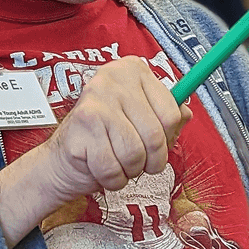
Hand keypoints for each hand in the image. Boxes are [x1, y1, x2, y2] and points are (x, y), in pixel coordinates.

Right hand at [38, 57, 191, 201]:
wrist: (63, 159)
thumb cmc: (105, 138)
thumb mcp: (141, 120)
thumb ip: (167, 115)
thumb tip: (186, 113)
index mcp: (133, 70)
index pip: (172, 114)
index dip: (168, 139)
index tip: (155, 142)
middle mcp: (112, 79)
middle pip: (155, 136)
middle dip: (151, 161)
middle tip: (138, 161)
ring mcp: (95, 101)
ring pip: (134, 154)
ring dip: (130, 170)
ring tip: (118, 161)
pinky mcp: (81, 125)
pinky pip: (112, 168)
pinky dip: (113, 179)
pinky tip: (102, 168)